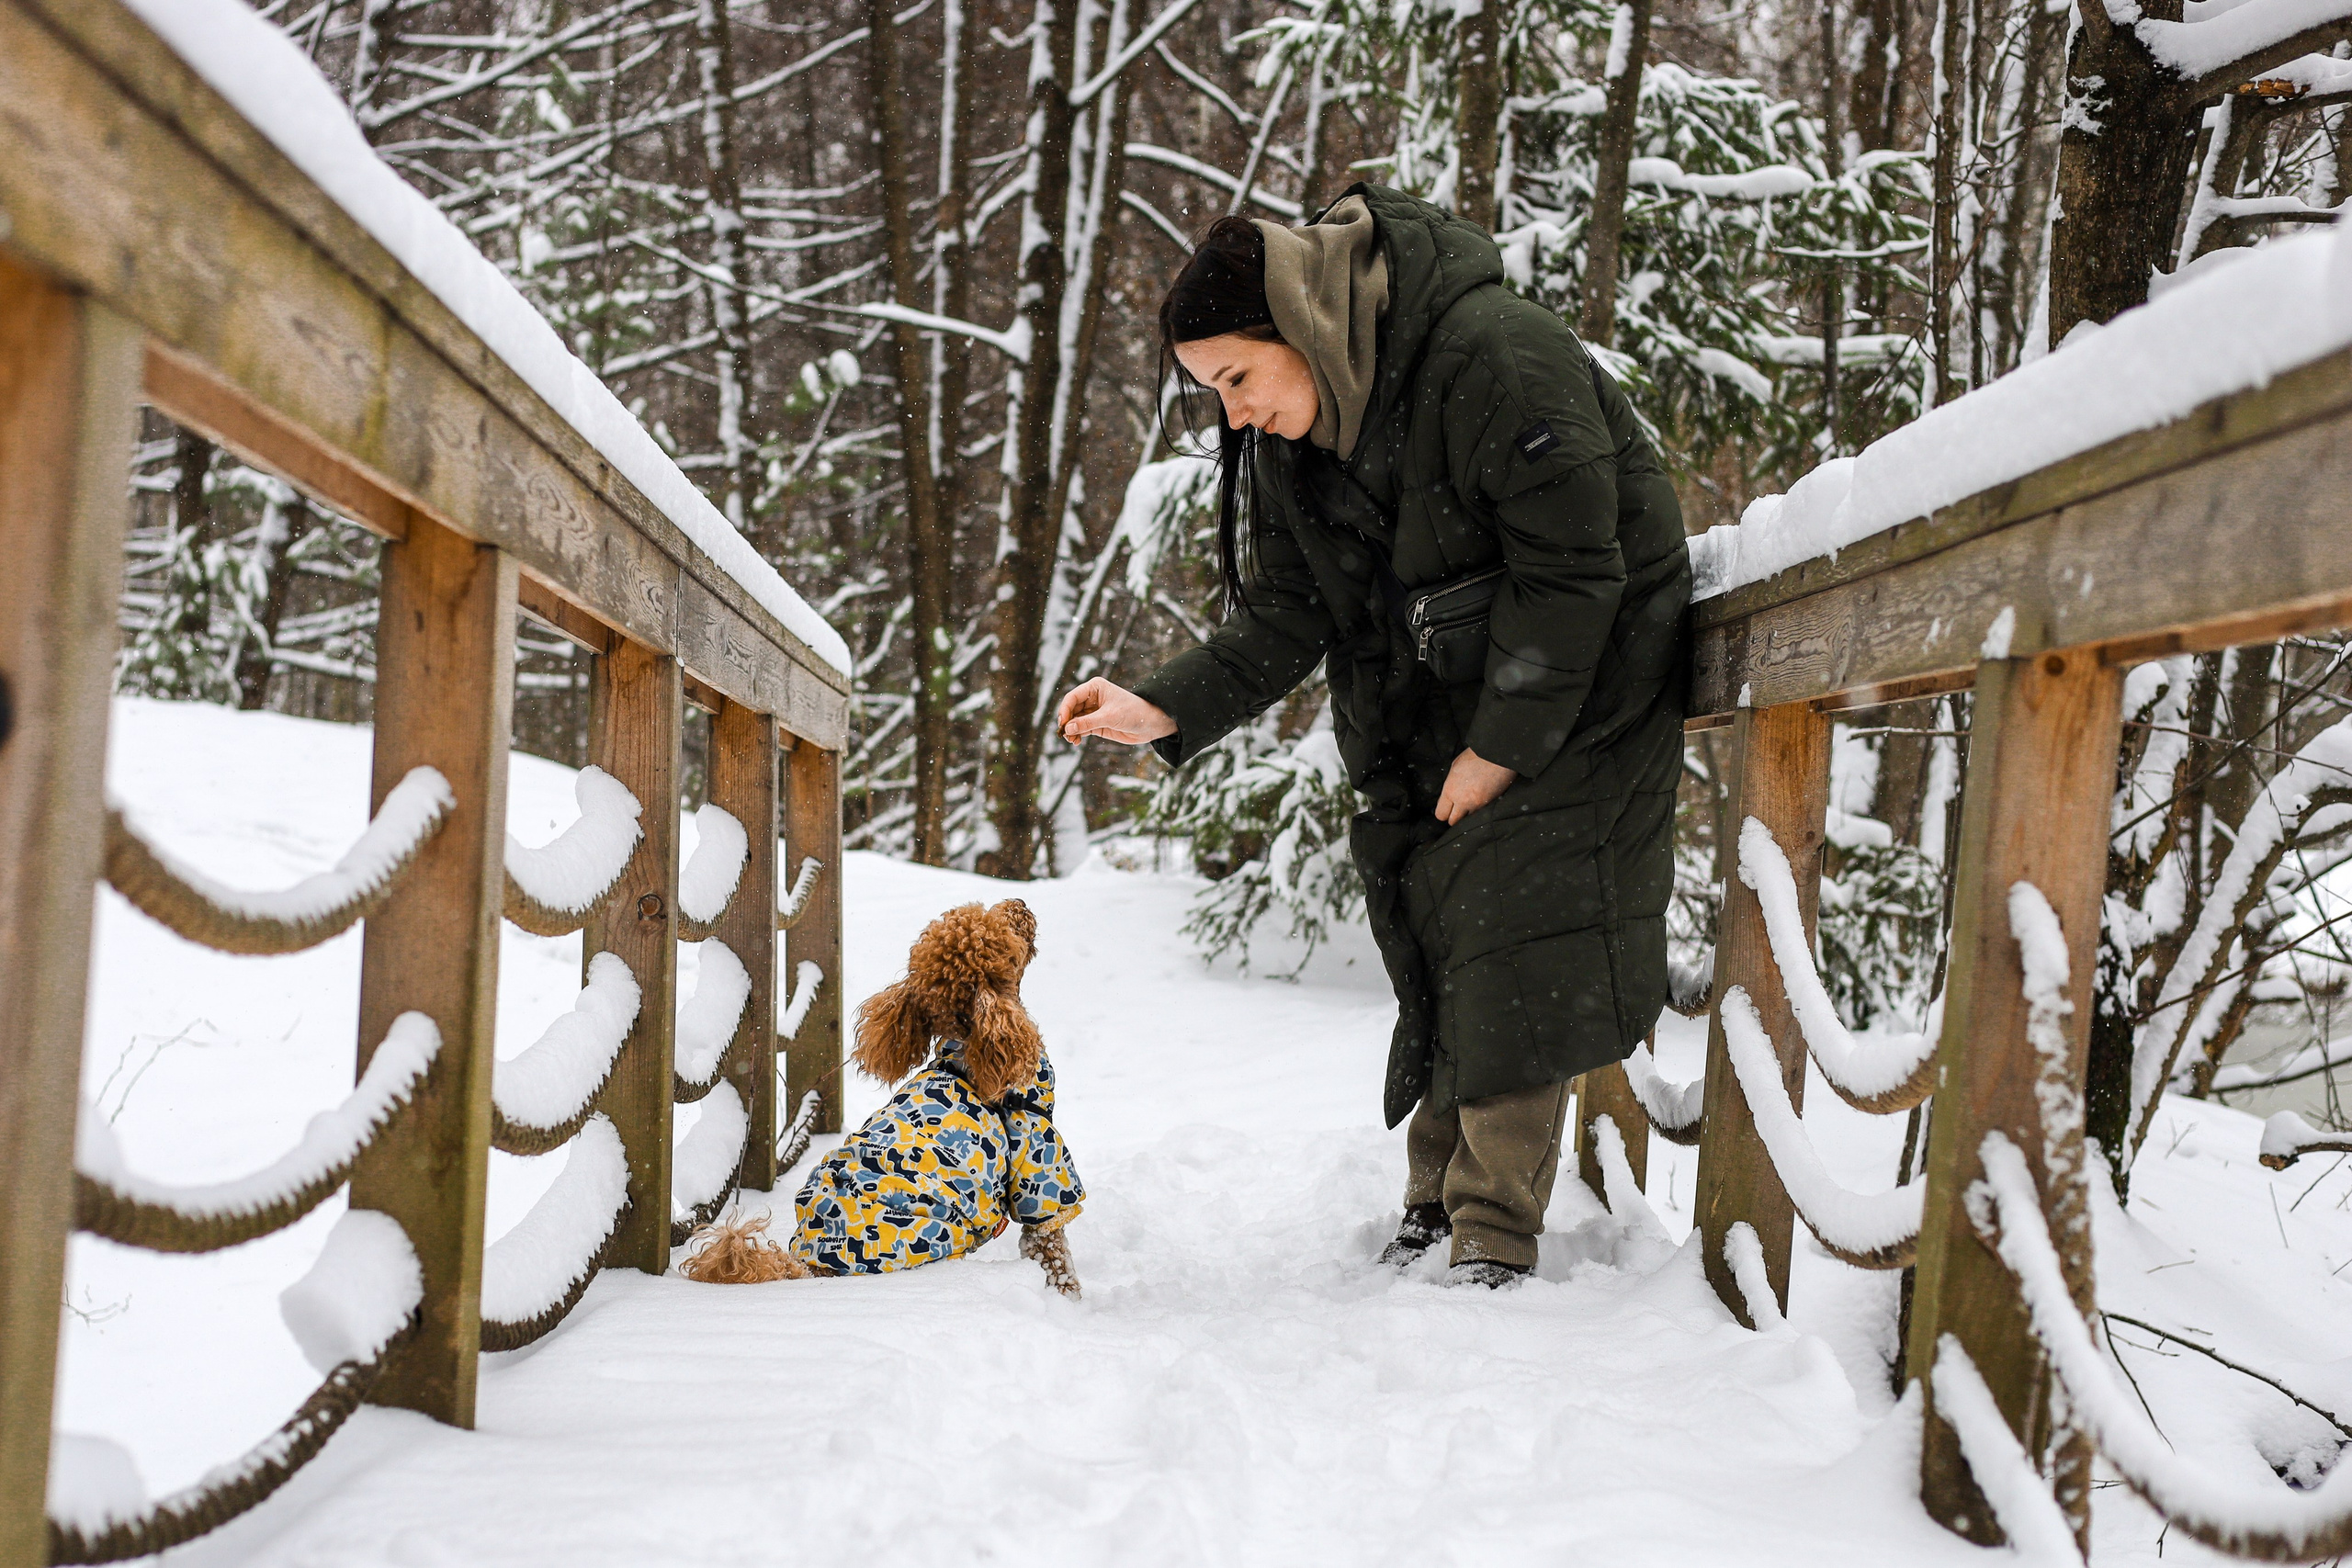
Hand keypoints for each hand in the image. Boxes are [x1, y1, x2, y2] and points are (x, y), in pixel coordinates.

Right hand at [1056, 678, 1176, 745]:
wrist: (1150, 724)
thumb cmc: (1133, 713)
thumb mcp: (1109, 717)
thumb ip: (1088, 723)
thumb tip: (1067, 728)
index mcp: (1095, 688)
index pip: (1072, 697)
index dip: (1065, 709)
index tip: (1062, 723)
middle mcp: (1092, 698)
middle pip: (1071, 709)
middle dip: (1067, 722)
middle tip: (1065, 734)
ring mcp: (1094, 712)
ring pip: (1075, 721)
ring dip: (1070, 730)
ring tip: (1071, 740)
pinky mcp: (1097, 724)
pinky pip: (1081, 729)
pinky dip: (1077, 735)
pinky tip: (1076, 741)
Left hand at [1435, 748, 1514, 824]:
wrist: (1498, 754)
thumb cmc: (1476, 756)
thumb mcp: (1455, 767)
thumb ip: (1451, 784)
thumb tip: (1450, 794)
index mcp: (1450, 791)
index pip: (1441, 814)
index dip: (1443, 812)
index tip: (1446, 808)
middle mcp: (1463, 801)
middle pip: (1453, 822)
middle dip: (1454, 816)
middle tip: (1457, 808)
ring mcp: (1478, 805)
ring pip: (1468, 818)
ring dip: (1468, 812)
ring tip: (1472, 799)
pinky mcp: (1491, 804)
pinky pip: (1481, 813)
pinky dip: (1480, 809)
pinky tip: (1482, 798)